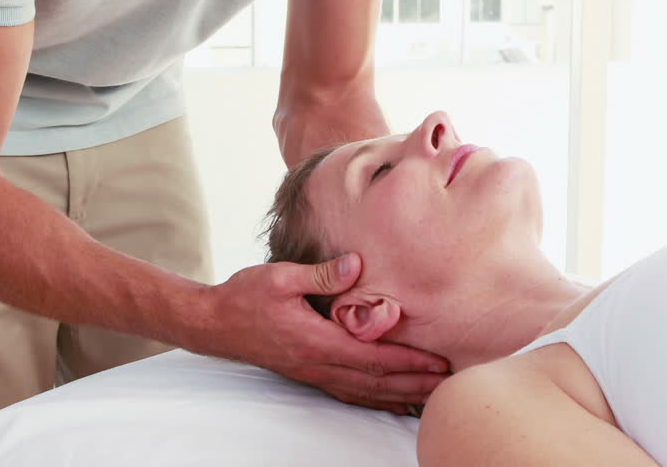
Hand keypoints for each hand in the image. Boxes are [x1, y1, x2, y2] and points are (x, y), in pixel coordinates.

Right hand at [195, 253, 447, 413]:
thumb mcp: (280, 276)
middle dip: (416, 384)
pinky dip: (375, 400)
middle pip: (376, 381)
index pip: (372, 356)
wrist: (214, 323)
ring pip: (365, 392)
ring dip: (401, 395)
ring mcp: (313, 372)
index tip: (439, 362)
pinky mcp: (308, 373)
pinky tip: (392, 402)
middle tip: (451, 386)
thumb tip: (356, 265)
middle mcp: (318, 363)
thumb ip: (320, 273)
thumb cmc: (245, 296)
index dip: (408, 361)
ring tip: (432, 397)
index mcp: (315, 340)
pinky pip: (349, 393)